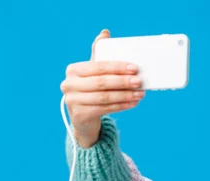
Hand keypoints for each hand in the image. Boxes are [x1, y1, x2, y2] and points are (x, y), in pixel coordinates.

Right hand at [60, 29, 144, 146]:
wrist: (83, 117)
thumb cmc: (91, 90)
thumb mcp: (93, 72)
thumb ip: (98, 55)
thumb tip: (105, 32)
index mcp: (73, 69)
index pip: (98, 67)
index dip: (117, 67)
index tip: (135, 68)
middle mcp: (68, 84)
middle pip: (101, 82)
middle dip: (123, 82)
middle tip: (139, 82)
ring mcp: (72, 100)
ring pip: (104, 97)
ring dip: (125, 95)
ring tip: (140, 94)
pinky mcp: (79, 115)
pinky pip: (105, 109)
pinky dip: (121, 106)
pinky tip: (133, 103)